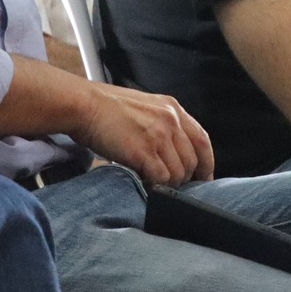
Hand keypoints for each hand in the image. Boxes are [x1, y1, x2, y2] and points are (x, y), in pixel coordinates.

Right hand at [74, 83, 215, 185]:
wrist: (84, 105)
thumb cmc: (106, 109)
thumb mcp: (145, 107)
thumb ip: (163, 125)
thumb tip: (172, 153)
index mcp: (173, 108)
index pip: (202, 140)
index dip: (206, 163)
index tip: (204, 177)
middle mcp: (170, 120)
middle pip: (192, 161)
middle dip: (183, 178)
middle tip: (169, 184)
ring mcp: (159, 136)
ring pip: (178, 173)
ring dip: (167, 183)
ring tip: (152, 182)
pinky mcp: (143, 151)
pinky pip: (161, 178)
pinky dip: (155, 186)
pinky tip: (144, 183)